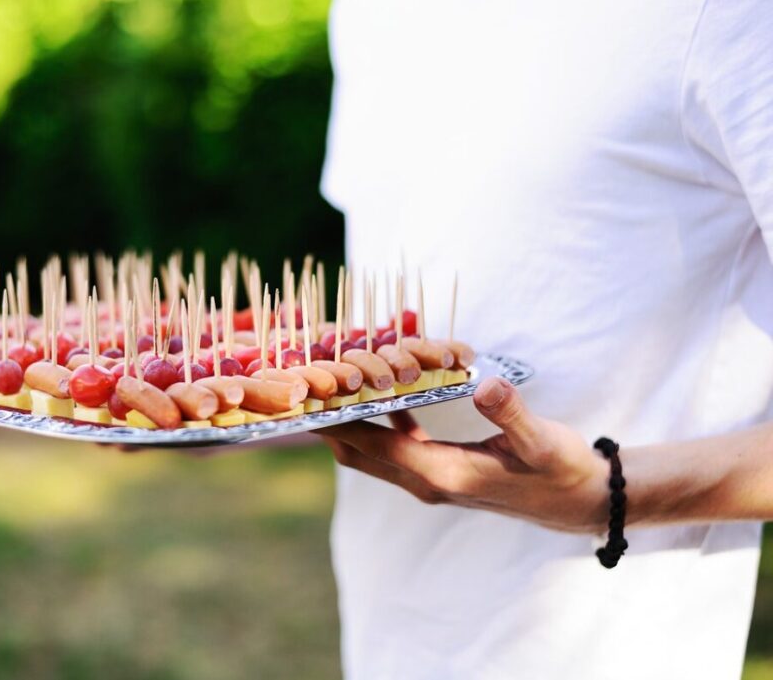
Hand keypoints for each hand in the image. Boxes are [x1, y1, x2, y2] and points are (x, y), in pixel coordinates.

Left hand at [321, 377, 610, 532]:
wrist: (577, 500)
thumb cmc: (560, 470)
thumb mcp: (542, 441)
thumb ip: (511, 414)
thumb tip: (484, 384)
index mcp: (443, 474)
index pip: (374, 446)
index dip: (339, 421)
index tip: (309, 395)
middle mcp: (427, 481)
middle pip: (359, 452)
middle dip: (329, 421)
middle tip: (304, 383)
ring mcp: (430, 477)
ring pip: (373, 450)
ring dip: (351, 419)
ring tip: (330, 382)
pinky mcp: (439, 468)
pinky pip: (395, 443)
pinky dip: (380, 419)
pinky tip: (377, 388)